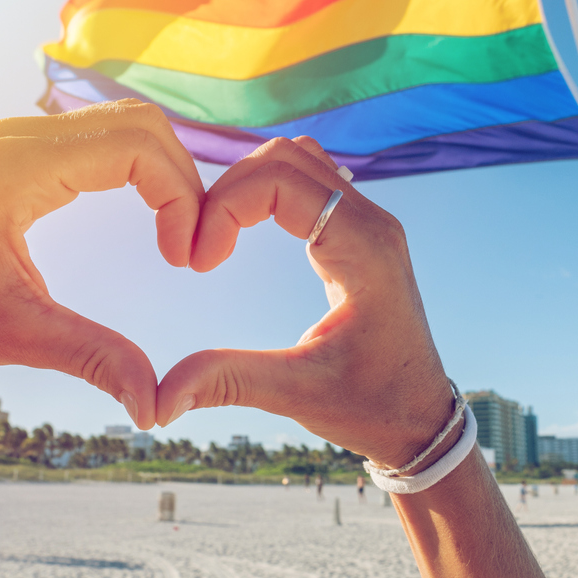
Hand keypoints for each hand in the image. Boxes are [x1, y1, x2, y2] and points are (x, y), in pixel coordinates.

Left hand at [0, 100, 202, 427]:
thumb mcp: (21, 337)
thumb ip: (95, 358)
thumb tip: (154, 407)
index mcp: (18, 167)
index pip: (135, 147)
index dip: (179, 197)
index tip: (185, 259)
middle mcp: (20, 137)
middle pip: (141, 124)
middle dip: (182, 180)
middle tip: (193, 246)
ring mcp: (21, 138)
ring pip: (127, 124)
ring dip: (165, 173)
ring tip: (177, 234)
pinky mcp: (26, 150)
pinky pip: (105, 137)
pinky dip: (142, 169)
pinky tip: (152, 214)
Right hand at [155, 137, 454, 466]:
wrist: (420, 419)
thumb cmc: (371, 408)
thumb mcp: (297, 395)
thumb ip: (228, 382)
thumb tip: (157, 400)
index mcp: (364, 250)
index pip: (280, 180)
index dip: (224, 207)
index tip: (197, 264)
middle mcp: (372, 223)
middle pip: (285, 157)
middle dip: (228, 190)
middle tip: (199, 249)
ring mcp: (370, 224)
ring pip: (297, 161)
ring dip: (247, 186)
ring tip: (216, 237)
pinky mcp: (360, 233)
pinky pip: (309, 183)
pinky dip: (267, 193)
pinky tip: (241, 233)